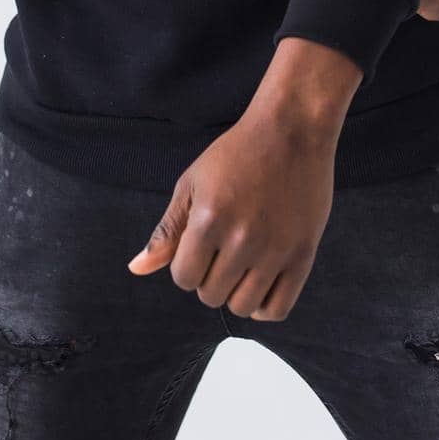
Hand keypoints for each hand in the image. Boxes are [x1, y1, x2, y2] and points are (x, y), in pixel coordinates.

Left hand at [126, 106, 335, 321]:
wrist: (291, 130)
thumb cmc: (236, 153)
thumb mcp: (192, 183)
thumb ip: (167, 230)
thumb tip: (136, 269)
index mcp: (208, 219)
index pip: (184, 278)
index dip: (186, 265)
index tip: (199, 245)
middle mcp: (241, 239)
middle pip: (211, 295)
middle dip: (209, 277)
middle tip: (221, 249)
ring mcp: (275, 249)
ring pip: (242, 307)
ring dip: (234, 292)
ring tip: (240, 265)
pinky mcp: (302, 255)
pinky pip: (277, 309)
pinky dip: (263, 307)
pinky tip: (258, 283)